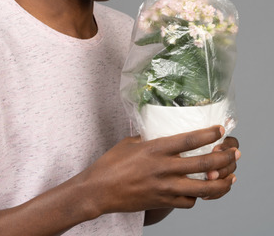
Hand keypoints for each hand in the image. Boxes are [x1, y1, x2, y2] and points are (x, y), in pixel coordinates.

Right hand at [80, 126, 239, 217]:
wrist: (99, 191)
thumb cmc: (111, 164)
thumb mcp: (130, 143)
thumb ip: (149, 139)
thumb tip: (161, 133)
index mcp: (155, 149)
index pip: (188, 140)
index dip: (207, 134)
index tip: (220, 129)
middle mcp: (163, 168)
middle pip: (202, 163)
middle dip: (223, 157)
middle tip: (233, 153)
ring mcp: (164, 188)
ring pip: (201, 188)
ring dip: (220, 183)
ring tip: (229, 178)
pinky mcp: (161, 202)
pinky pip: (188, 202)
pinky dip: (197, 197)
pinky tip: (198, 192)